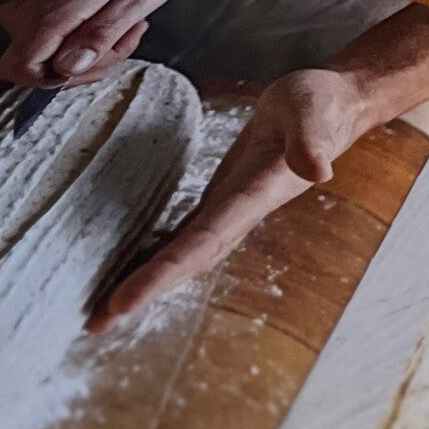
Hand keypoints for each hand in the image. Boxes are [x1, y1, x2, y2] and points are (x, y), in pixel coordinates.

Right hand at [0, 0, 184, 83]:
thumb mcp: (133, 5)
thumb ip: (97, 38)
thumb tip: (67, 68)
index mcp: (53, 11)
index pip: (18, 67)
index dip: (51, 80)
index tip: (84, 67)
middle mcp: (34, 7)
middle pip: (31, 64)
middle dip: (79, 67)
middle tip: (119, 45)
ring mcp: (35, 1)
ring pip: (42, 52)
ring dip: (84, 54)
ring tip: (121, 31)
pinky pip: (49, 35)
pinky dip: (80, 40)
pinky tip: (108, 27)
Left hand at [88, 6, 428, 329]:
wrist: (334, 106)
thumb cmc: (322, 104)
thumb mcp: (314, 111)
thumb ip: (313, 139)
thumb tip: (319, 171)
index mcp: (253, 197)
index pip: (200, 243)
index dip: (161, 274)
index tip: (123, 303)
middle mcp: (238, 213)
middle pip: (185, 262)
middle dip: (143, 293)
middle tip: (95, 324)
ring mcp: (229, 209)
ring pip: (183, 255)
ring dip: (147, 283)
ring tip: (103, 310)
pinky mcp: (222, 198)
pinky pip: (184, 236)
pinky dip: (157, 257)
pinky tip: (132, 267)